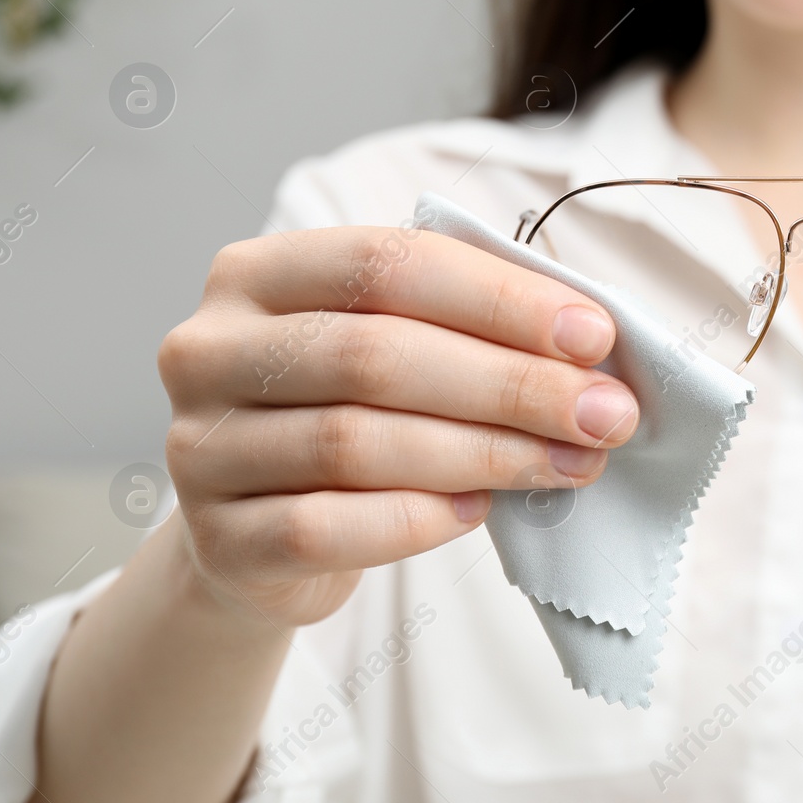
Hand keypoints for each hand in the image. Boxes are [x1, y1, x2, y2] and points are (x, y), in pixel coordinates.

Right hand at [158, 224, 638, 628]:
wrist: (263, 540)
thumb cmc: (353, 416)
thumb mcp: (399, 346)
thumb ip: (473, 328)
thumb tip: (591, 344)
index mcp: (258, 273)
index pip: (386, 262)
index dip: (498, 299)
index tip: (594, 336)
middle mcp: (209, 348)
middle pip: (375, 355)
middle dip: (510, 385)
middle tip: (603, 415)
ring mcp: (200, 447)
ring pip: (354, 443)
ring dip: (484, 454)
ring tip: (568, 464)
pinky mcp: (216, 539)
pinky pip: (326, 526)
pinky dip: (419, 518)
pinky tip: (481, 510)